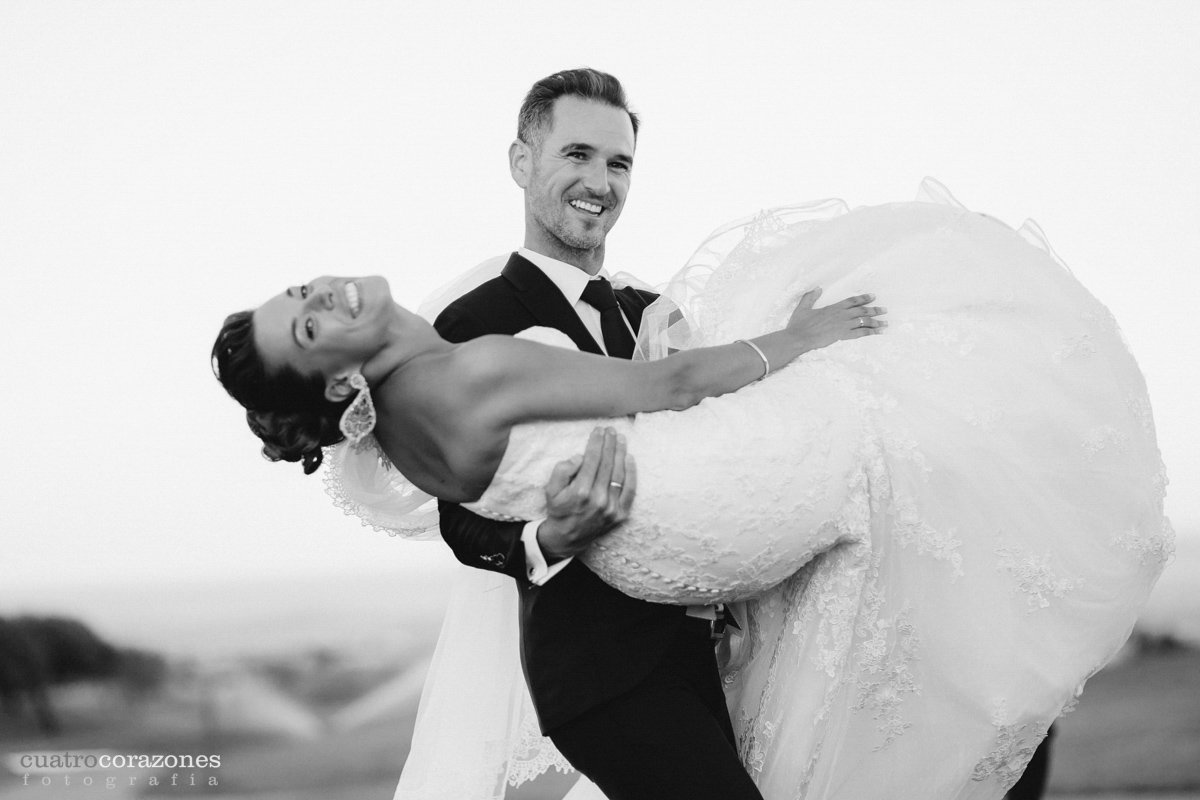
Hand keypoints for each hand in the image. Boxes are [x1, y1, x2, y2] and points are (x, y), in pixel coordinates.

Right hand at [536, 426, 636, 562]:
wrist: (567, 537)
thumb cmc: (559, 509)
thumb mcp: (551, 490)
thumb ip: (562, 470)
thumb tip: (580, 457)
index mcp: (580, 492)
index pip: (591, 460)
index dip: (596, 442)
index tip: (598, 430)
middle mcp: (598, 499)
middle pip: (607, 464)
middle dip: (609, 444)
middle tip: (611, 430)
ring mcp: (611, 508)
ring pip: (619, 475)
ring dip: (621, 453)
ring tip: (621, 439)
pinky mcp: (620, 515)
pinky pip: (630, 491)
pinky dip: (632, 473)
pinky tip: (630, 459)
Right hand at [786, 288, 886, 351]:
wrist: (799, 337)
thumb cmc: (799, 324)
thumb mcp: (802, 308)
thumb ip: (810, 297)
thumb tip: (818, 288)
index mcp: (833, 307)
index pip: (852, 301)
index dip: (863, 298)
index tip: (873, 296)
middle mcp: (841, 315)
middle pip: (862, 310)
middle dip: (875, 309)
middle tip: (885, 310)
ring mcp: (843, 325)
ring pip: (864, 321)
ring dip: (876, 321)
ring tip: (885, 322)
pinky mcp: (842, 335)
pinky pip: (860, 333)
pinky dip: (871, 332)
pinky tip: (878, 333)